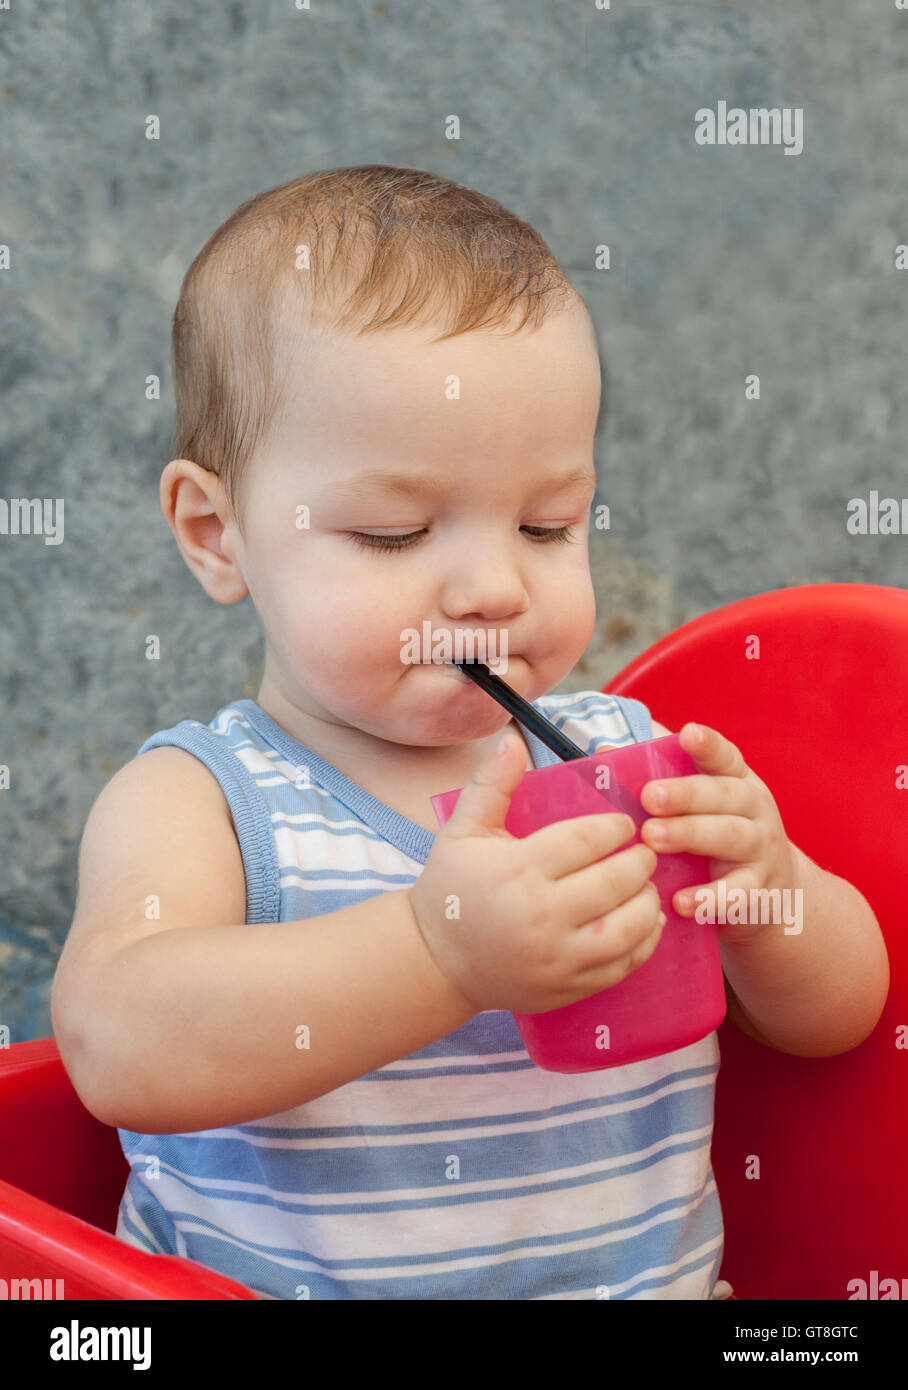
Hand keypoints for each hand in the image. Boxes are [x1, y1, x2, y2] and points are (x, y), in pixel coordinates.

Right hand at [409, 728, 665, 1014]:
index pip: (587, 840)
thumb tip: (512, 739)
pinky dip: (645, 942)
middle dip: (640, 860)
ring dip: (648, 901)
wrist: (436, 963)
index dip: (615, 828)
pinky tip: (645, 922)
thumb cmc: (451, 889)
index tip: (623, 824)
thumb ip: (492, 784)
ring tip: (645, 884)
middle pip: (616, 882)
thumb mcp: (463, 831)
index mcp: (518, 870)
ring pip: (629, 927)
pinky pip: (623, 966)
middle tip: (644, 850)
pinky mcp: (568, 988)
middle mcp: (542, 917)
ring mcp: (557, 958)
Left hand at [639, 722, 796, 942]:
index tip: (689, 733)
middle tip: (649, 797)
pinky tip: (680, 901)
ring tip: (652, 837)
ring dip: (691, 834)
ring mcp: (760, 849)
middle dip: (686, 793)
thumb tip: (609, 749)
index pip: (725, 757)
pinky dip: (709, 898)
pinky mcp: (758, 890)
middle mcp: (754, 809)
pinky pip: (737, 894)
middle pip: (724, 795)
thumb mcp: (701, 802)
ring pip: (731, 836)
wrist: (769, 891)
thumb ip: (662, 771)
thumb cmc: (715, 834)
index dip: (708, 745)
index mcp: (736, 780)